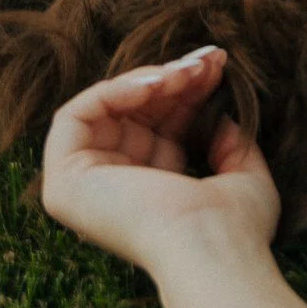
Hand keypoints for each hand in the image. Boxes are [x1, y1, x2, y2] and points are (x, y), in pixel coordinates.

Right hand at [40, 47, 279, 277]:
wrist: (212, 248)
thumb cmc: (234, 227)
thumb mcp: (243, 178)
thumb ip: (230, 146)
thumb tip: (222, 118)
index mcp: (151, 191)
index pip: (159, 126)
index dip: (186, 91)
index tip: (218, 65)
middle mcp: (113, 189)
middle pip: (134, 113)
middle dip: (172, 76)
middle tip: (209, 59)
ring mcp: (82, 187)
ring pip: (105, 108)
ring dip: (150, 78)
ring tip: (188, 71)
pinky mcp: (62, 181)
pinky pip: (75, 115)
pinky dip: (116, 89)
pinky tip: (159, 82)